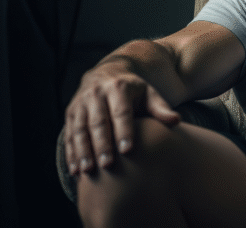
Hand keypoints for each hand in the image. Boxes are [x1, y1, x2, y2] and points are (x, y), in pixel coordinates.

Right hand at [63, 61, 180, 174]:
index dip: (124, 131)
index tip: (127, 150)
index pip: (121, 111)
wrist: (106, 74)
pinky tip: (75, 170)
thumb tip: (176, 121)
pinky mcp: (70, 113)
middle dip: (102, 144)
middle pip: (98, 121)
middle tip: (108, 165)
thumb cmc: (133, 91)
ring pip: (79, 129)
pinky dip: (71, 153)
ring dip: (83, 151)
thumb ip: (160, 108)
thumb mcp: (149, 94)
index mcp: (118, 87)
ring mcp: (80, 103)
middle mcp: (96, 93)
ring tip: (88, 170)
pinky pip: (69, 134)